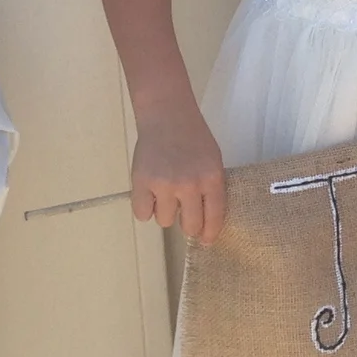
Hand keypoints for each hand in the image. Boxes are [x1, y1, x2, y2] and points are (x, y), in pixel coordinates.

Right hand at [130, 104, 229, 242]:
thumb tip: (208, 222)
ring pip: (164, 221)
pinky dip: (145, 207)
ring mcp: (164, 184)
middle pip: (189, 226)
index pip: (214, 217)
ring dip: (165, 212)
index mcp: (211, 178)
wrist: (167, 116)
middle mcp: (189, 184)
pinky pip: (142, 214)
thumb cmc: (193, 138)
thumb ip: (212, 188)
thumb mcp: (213, 161)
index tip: (206, 240)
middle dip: (188, 225)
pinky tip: (149, 193)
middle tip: (184, 215)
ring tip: (165, 193)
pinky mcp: (141, 182)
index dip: (210, 233)